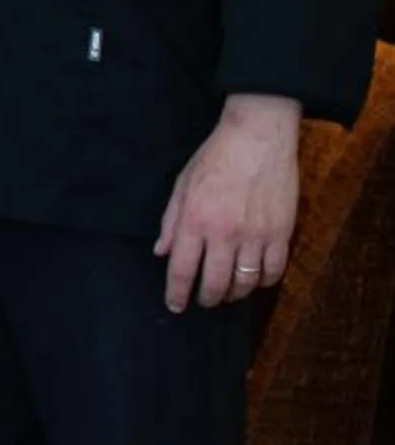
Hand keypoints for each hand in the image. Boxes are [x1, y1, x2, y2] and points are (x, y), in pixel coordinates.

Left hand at [154, 94, 300, 311]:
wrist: (258, 138)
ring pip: (246, 282)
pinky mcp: (282, 233)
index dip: (177, 293)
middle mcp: (225, 233)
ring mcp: (256, 235)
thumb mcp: (182, 185)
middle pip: (215, 283)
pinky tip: (255, 279)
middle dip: (207, 298)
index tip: (175, 306)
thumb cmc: (215, 158)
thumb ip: (171, 222)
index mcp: (195, 221)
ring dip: (235, 294)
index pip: (182, 269)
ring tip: (228, 293)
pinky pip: (274, 270)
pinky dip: (264, 281)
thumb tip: (162, 252)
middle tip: (203, 301)